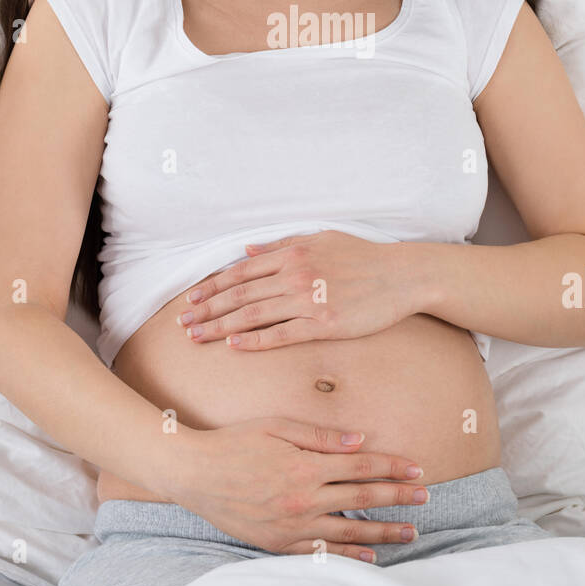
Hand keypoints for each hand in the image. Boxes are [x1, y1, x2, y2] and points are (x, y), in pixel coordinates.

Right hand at [173, 416, 427, 558]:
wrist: (195, 473)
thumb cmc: (235, 442)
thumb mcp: (277, 426)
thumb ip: (320, 436)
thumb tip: (360, 441)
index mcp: (306, 465)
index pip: (361, 466)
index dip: (392, 467)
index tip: (417, 469)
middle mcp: (304, 497)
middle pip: (362, 497)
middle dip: (398, 497)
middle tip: (425, 498)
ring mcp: (292, 524)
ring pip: (349, 530)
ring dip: (383, 531)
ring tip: (410, 532)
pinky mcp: (279, 543)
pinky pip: (321, 553)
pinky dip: (348, 555)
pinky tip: (369, 556)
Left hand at [178, 231, 415, 349]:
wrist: (402, 275)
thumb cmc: (363, 257)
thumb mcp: (321, 239)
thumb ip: (282, 245)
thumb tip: (247, 249)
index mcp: (292, 253)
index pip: (241, 271)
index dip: (212, 287)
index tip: (191, 300)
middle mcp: (295, 274)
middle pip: (240, 294)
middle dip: (207, 309)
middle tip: (182, 323)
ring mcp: (309, 300)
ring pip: (253, 315)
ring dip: (221, 327)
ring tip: (197, 337)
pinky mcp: (324, 323)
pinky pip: (282, 334)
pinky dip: (255, 340)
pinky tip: (234, 346)